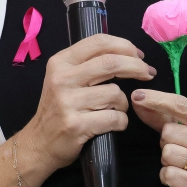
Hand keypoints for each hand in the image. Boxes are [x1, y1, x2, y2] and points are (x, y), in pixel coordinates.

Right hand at [19, 35, 156, 175]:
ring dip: (124, 103)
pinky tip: (114, 124)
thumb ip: (88, 64)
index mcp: (60, 62)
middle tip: (148, 73)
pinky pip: (114, 118)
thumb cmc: (58, 109)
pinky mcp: (76, 125)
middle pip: (111, 63)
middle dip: (136, 67)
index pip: (98, 42)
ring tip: (115, 110)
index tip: (138, 55)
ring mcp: (68, 102)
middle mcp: (62, 79)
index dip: (124, 46)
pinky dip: (121, 122)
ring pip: (116, 93)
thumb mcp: (64, 78)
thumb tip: (128, 54)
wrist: (38, 143)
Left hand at [131, 90, 186, 186]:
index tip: (137, 95)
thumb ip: (161, 116)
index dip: (157, 99)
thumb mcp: (183, 132)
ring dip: (166, 160)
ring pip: (168, 153)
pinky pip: (169, 174)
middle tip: (177, 150)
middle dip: (165, 141)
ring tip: (178, 165)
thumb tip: (137, 98)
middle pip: (169, 132)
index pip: (182, 105)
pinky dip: (167, 176)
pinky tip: (178, 178)